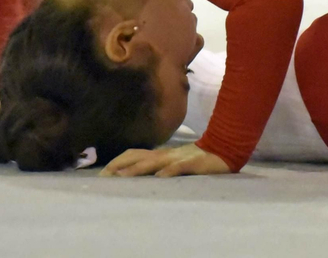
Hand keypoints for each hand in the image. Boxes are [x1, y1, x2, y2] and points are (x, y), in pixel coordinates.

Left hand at [100, 144, 232, 177]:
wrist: (225, 149)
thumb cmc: (197, 159)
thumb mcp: (174, 163)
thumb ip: (159, 166)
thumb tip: (139, 175)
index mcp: (160, 154)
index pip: (133, 154)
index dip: (117, 162)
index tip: (102, 174)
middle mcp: (166, 154)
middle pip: (137, 156)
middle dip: (119, 166)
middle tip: (104, 177)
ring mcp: (179, 158)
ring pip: (155, 162)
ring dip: (137, 169)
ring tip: (122, 177)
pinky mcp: (193, 163)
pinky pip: (180, 167)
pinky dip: (169, 172)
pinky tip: (160, 178)